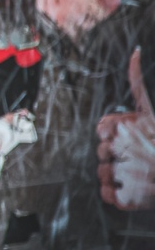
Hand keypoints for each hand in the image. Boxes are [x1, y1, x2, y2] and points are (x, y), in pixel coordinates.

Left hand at [98, 48, 154, 209]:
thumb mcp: (150, 113)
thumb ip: (137, 84)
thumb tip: (135, 52)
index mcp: (127, 125)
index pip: (101, 129)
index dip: (115, 136)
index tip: (132, 139)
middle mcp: (122, 147)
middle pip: (101, 151)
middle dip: (117, 155)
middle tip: (141, 158)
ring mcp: (123, 172)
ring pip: (103, 172)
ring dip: (118, 175)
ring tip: (141, 173)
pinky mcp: (125, 197)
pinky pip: (106, 194)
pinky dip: (119, 195)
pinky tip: (136, 189)